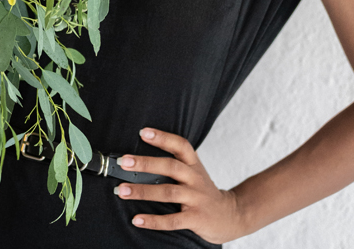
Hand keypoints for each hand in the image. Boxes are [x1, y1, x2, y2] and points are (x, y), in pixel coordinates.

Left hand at [113, 127, 245, 243]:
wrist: (231, 216)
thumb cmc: (203, 191)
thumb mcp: (193, 173)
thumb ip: (173, 165)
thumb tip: (137, 161)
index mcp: (193, 164)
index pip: (180, 145)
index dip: (162, 137)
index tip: (143, 132)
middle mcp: (195, 178)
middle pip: (170, 166)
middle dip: (145, 163)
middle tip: (124, 162)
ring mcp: (196, 198)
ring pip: (168, 192)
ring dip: (143, 191)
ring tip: (122, 190)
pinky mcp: (196, 219)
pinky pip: (173, 220)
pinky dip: (153, 221)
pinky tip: (137, 219)